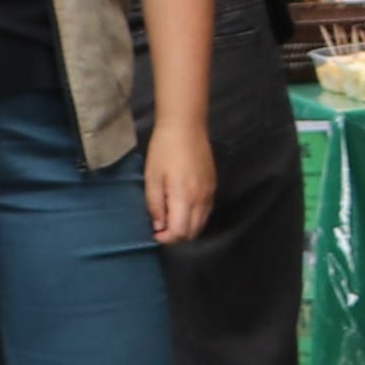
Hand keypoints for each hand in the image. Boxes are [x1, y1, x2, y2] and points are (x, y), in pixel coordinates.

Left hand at [147, 124, 216, 249]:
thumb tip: (158, 226)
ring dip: (186, 228)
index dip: (166, 238)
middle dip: (176, 236)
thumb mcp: (152, 178)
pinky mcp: (213, 186)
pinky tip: (181, 207)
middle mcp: (201, 199)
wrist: (186, 127)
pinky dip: (194, 217)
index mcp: (184, 197)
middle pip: (193, 232)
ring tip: (170, 218)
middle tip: (160, 228)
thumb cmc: (164, 150)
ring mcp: (210, 193)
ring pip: (201, 224)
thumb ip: (155, 205)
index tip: (154, 233)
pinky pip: (206, 211)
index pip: (179, 232)